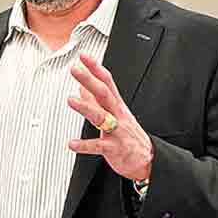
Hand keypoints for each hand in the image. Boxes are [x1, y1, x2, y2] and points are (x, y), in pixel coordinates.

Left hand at [67, 54, 153, 181]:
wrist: (147, 160)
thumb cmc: (128, 135)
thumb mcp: (114, 114)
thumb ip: (96, 101)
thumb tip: (82, 87)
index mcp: (117, 105)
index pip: (107, 82)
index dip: (95, 68)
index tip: (83, 56)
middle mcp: (117, 115)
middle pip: (104, 93)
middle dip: (89, 80)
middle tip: (76, 70)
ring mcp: (117, 131)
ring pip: (101, 117)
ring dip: (86, 107)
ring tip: (70, 100)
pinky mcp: (114, 148)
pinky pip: (98, 146)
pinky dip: (84, 145)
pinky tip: (72, 143)